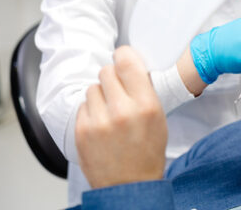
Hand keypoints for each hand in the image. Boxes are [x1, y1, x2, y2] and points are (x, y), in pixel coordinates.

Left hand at [75, 46, 167, 188]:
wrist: (129, 185)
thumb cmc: (147, 152)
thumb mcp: (159, 117)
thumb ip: (144, 90)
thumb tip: (129, 65)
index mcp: (146, 105)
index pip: (127, 61)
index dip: (123, 55)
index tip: (123, 56)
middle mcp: (122, 110)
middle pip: (106, 71)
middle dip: (112, 77)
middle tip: (118, 90)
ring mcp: (99, 121)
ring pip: (92, 88)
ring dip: (100, 94)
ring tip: (109, 110)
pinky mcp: (82, 131)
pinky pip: (83, 106)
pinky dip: (90, 110)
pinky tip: (100, 123)